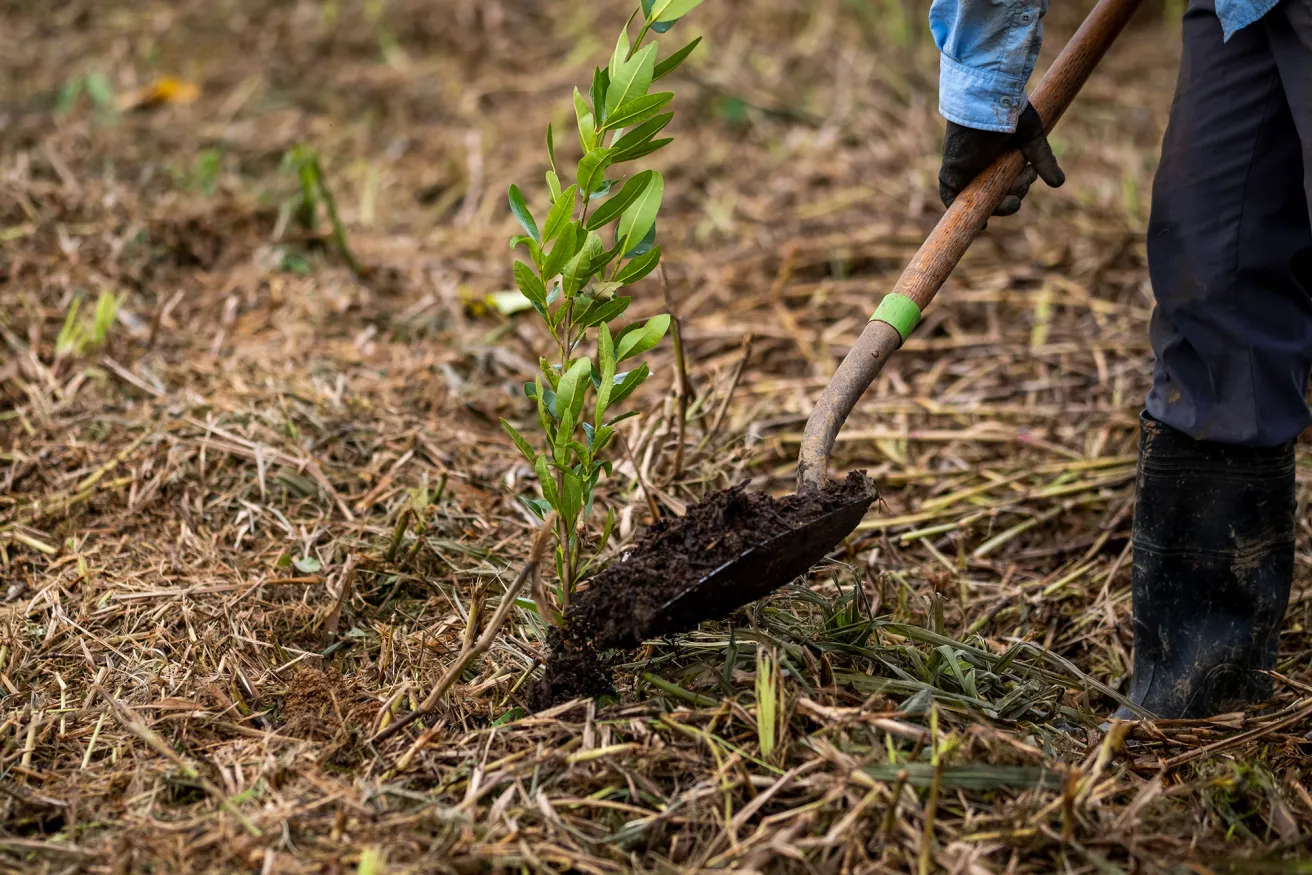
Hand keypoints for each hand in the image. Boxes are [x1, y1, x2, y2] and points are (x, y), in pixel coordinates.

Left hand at [939, 104, 1064, 215]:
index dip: (1011, 196)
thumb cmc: (1011, 115)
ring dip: (1004, 204)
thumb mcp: (1032, 140)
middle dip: (1017, 194)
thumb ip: (1043, 162)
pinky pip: (953, 200)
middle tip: (1026, 179)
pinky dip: (967, 213)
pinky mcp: (952, 174)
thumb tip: (1059, 183)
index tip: (1019, 199)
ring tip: (1016, 188)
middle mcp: (981, 165)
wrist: (991, 104)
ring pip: (984, 201)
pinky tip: (984, 223)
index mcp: (997, 157)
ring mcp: (966, 171)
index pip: (1003, 184)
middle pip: (998, 196)